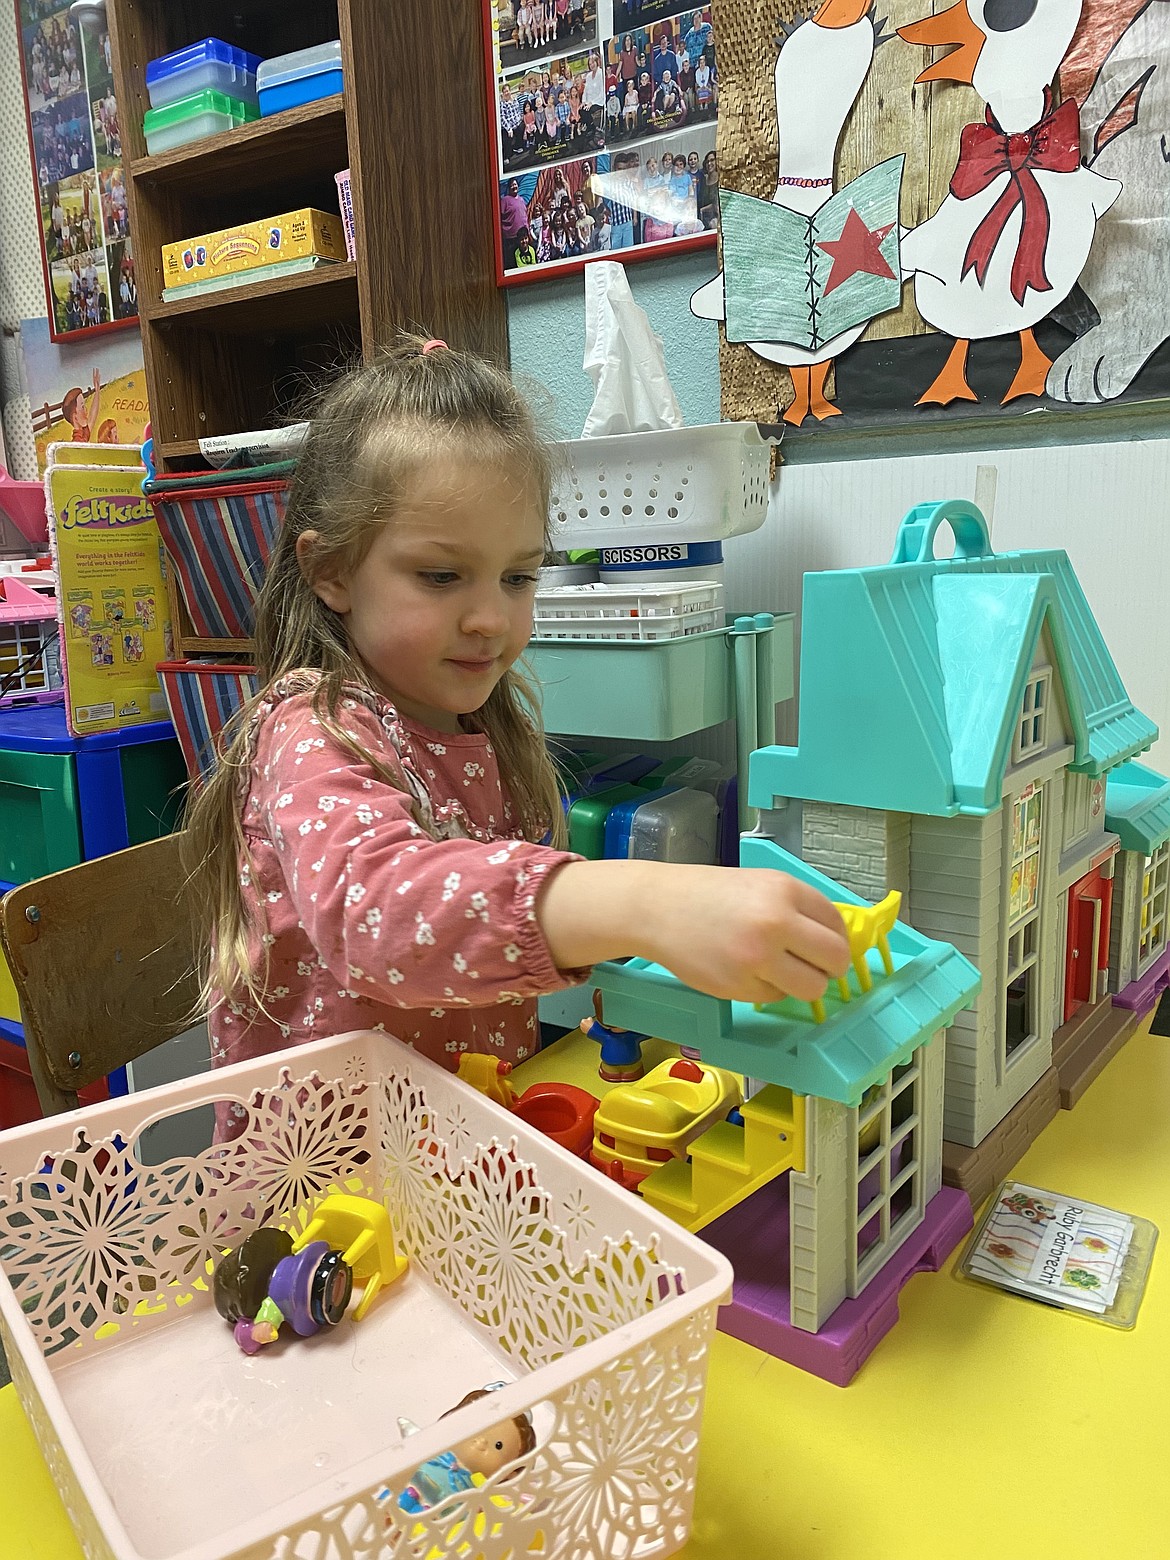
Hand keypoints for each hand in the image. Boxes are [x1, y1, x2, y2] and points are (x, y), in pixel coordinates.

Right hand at [636, 864, 849, 1005]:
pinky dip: (767, 989)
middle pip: (835, 959)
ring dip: (804, 985)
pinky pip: (776, 997)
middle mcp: (775, 923)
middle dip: (831, 967)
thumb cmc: (707, 895)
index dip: (837, 940)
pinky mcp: (739, 986)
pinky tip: (746, 970)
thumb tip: (831, 939)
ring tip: (782, 973)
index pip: (836, 925)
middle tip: (817, 967)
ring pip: (812, 987)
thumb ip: (795, 908)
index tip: (829, 948)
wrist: (657, 908)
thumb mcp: (759, 884)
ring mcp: (757, 957)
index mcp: (784, 890)